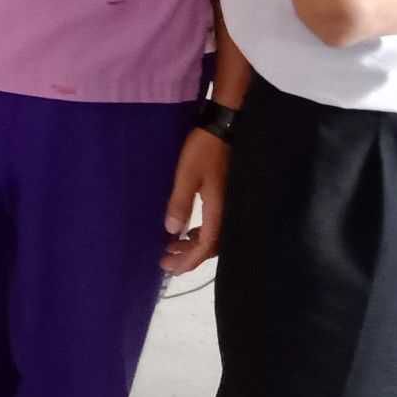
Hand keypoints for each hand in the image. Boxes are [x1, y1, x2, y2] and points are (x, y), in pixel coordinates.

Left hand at [162, 127, 229, 274]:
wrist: (226, 128)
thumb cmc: (204, 150)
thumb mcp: (187, 175)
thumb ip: (180, 203)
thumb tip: (171, 231)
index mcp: (219, 210)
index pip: (205, 246)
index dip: (188, 260)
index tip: (169, 268)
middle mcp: (228, 212)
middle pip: (211, 246)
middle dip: (189, 258)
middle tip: (166, 263)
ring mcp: (229, 205)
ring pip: (214, 236)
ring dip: (193, 246)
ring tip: (172, 249)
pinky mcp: (227, 198)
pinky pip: (216, 225)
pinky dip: (201, 233)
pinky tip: (187, 232)